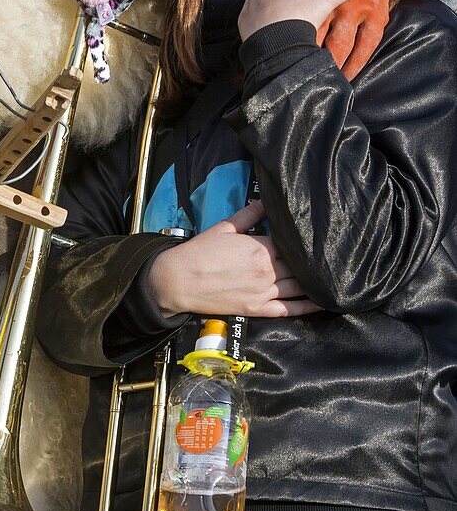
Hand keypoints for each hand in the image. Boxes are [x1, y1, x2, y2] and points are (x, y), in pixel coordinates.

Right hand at [147, 201, 319, 318]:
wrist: (179, 280)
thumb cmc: (200, 252)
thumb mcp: (225, 227)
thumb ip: (250, 214)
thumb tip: (267, 200)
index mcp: (260, 249)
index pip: (290, 244)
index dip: (300, 241)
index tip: (311, 236)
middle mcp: (267, 271)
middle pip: (297, 265)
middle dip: (309, 260)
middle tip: (325, 255)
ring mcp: (264, 293)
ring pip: (298, 286)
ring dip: (314, 281)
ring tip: (330, 275)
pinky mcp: (258, 310)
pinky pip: (290, 310)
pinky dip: (308, 306)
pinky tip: (323, 301)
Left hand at [238, 0, 370, 43]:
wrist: (276, 47)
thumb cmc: (301, 19)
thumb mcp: (326, 2)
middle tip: (294, 1)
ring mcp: (251, 0)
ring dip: (269, 2)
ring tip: (282, 17)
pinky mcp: (243, 17)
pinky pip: (250, 12)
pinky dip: (258, 17)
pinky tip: (270, 28)